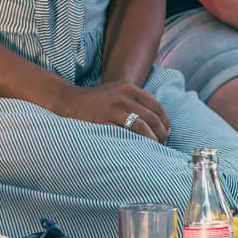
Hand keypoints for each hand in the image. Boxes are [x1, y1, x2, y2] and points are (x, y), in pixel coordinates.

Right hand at [51, 80, 168, 141]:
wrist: (70, 101)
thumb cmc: (97, 100)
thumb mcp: (117, 91)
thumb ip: (136, 99)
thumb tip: (158, 117)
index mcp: (128, 88)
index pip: (156, 105)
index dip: (165, 121)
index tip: (167, 132)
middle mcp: (122, 96)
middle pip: (151, 117)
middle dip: (161, 133)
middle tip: (163, 143)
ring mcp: (112, 108)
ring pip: (141, 125)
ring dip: (152, 139)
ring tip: (155, 148)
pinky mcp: (103, 121)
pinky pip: (125, 133)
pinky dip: (136, 142)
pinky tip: (139, 149)